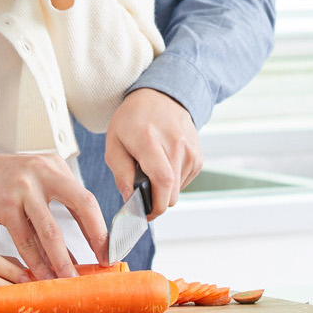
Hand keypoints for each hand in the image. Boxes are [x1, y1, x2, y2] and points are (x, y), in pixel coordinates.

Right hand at [0, 115, 109, 276]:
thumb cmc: (0, 179)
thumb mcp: (33, 177)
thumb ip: (55, 198)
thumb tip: (82, 236)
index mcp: (55, 166)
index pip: (87, 198)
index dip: (100, 226)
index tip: (109, 250)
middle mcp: (44, 172)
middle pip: (82, 206)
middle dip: (96, 237)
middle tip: (103, 263)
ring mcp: (24, 187)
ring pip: (50, 230)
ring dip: (62, 259)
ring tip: (71, 279)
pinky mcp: (4, 204)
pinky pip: (24, 239)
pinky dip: (34, 261)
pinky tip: (41, 276)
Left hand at [104, 89, 202, 219]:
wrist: (160, 97)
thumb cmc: (133, 120)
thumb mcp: (114, 143)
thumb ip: (121, 173)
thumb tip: (130, 200)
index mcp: (150, 140)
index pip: (162, 181)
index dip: (155, 205)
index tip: (144, 214)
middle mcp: (175, 144)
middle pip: (171, 193)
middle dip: (155, 202)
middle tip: (140, 194)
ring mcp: (190, 150)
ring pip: (178, 191)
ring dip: (163, 190)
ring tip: (151, 170)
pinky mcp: (198, 156)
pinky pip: (184, 182)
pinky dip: (172, 182)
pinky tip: (163, 165)